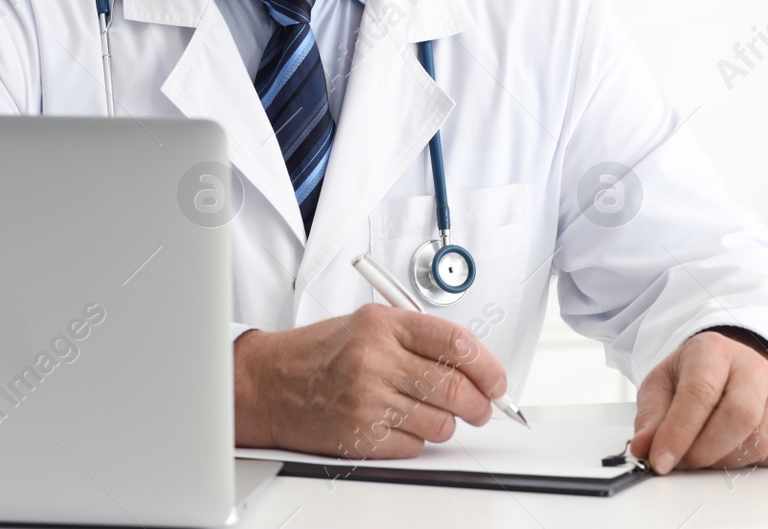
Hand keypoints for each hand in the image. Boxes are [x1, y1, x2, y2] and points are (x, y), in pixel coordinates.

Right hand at [233, 304, 510, 458]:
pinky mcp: (360, 433)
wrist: (270, 382)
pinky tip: (396, 423)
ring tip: (424, 412)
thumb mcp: (369, 324)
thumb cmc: (321, 353)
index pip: (456, 343)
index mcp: (384, 323)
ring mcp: (367, 398)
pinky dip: (414, 440)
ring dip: (444, 423)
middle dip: (479, 404)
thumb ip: (419, 338)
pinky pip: (414, 445)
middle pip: (455, 388)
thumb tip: (474, 364)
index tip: (497, 381)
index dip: (487, 367)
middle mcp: (375, 358)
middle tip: (480, 407)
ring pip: (441, 422)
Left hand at [629, 328, 767, 472]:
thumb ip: (651, 418)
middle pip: (739, 415)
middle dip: (706, 450)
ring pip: (761, 438)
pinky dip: (750, 463)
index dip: (679, 433)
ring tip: (706, 455)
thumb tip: (643, 447)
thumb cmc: (694, 377)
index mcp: (713, 350)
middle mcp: (753, 365)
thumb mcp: (662, 387)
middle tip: (684, 462)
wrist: (731, 367)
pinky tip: (732, 450)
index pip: (700, 393)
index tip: (660, 460)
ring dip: (726, 460)